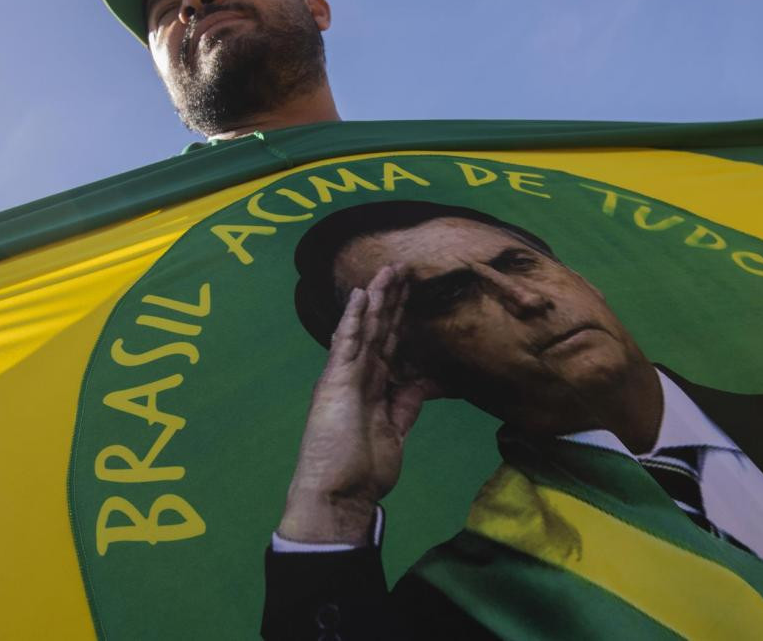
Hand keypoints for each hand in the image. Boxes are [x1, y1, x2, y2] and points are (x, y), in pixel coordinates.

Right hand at [277, 265, 430, 544]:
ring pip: (364, 329)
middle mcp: (358, 375)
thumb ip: (409, 402)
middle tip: (405, 266)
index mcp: (373, 386)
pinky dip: (353, 319)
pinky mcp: (335, 383)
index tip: (413, 290)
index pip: (390, 342)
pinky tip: (361, 295)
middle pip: (379, 329)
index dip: (401, 316)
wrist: (339, 495)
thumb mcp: (396, 430)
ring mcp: (345, 377)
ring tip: (389, 269)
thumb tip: (427, 380)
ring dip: (377, 299)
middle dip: (393, 299)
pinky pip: (346, 344)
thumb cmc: (364, 469)